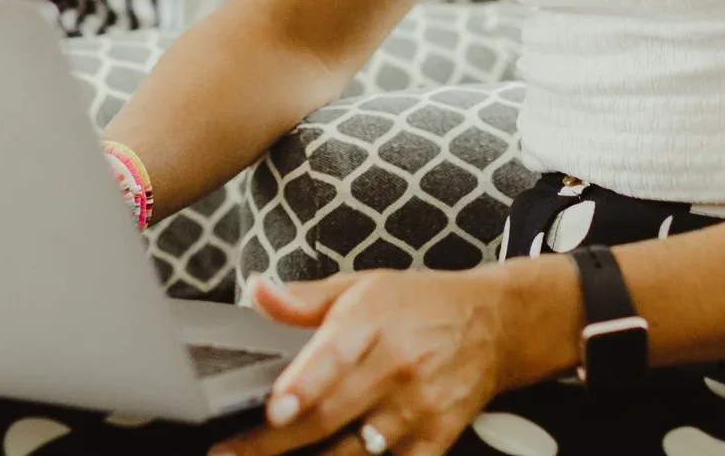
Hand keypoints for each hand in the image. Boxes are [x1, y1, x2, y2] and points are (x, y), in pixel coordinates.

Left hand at [208, 270, 514, 455]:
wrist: (496, 325)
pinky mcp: (437, 439)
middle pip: (331, 414)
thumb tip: (256, 293)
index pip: (335, 356)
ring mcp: (419, 408)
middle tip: (228, 455)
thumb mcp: (363, 285)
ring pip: (355, 453)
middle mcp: (397, 367)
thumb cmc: (421, 304)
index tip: (274, 411)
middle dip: (274, 442)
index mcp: (374, 321)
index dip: (304, 386)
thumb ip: (304, 299)